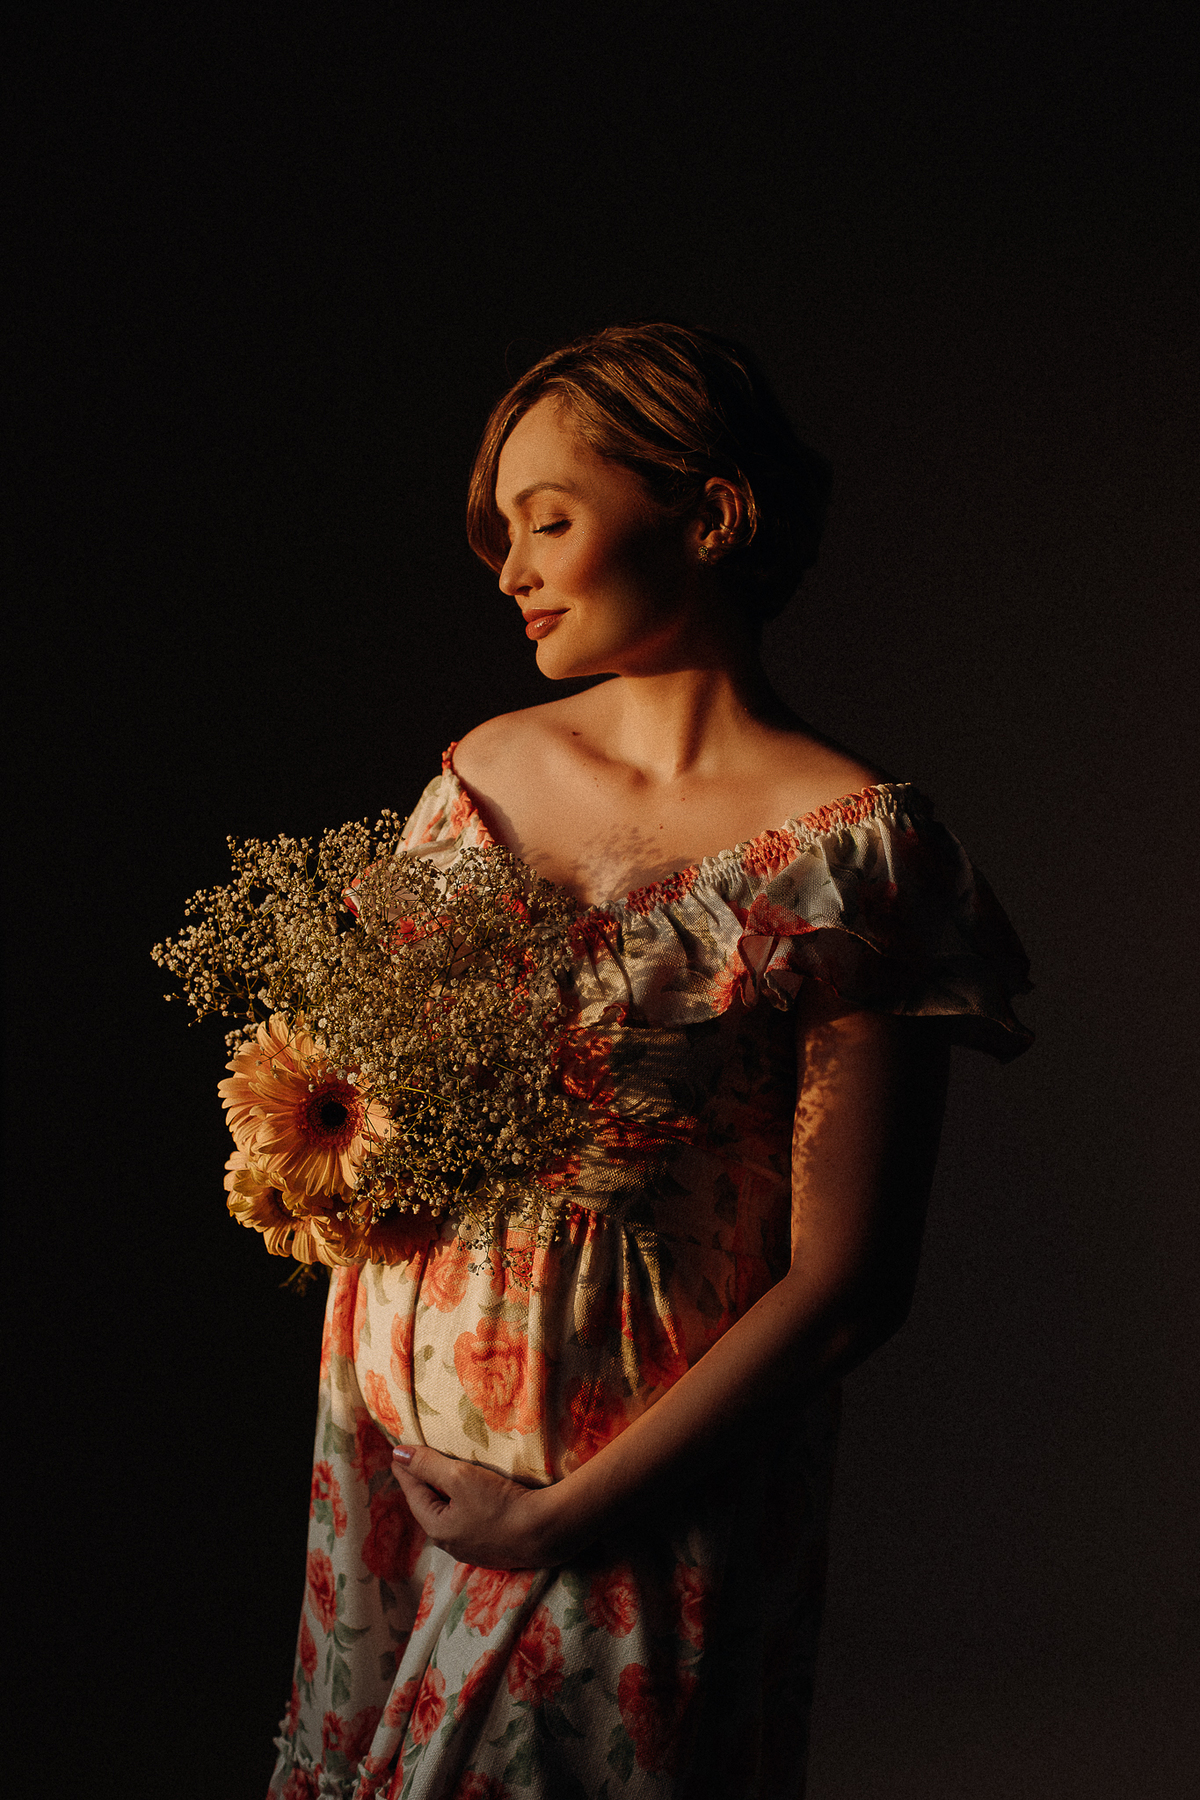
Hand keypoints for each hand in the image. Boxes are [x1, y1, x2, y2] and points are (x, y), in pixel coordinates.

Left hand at [390, 1444, 554, 1570]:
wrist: (545, 1532)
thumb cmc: (499, 1504)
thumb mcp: (459, 1477)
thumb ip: (428, 1465)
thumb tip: (397, 1454)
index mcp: (437, 1528)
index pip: (414, 1493)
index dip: (406, 1471)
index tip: (397, 1454)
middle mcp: (451, 1544)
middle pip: (430, 1507)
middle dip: (422, 1485)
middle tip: (415, 1465)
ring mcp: (472, 1550)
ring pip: (449, 1517)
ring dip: (443, 1496)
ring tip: (440, 1479)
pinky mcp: (493, 1549)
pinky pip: (467, 1523)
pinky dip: (462, 1507)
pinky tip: (470, 1500)